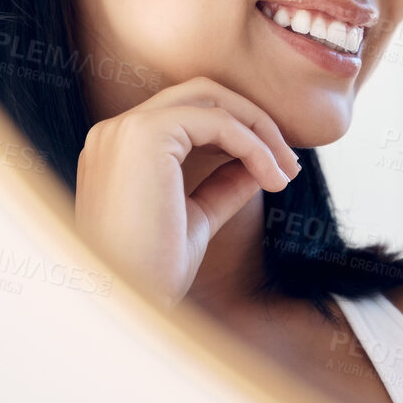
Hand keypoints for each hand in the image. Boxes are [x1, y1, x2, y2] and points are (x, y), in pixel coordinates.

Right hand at [74, 76, 300, 309]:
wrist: (125, 309)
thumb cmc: (151, 276)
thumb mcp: (195, 219)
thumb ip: (222, 185)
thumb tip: (260, 164)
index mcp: (117, 150)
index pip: (186, 114)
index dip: (236, 132)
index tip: (275, 167)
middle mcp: (114, 132)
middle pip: (198, 94)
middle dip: (251, 119)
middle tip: (288, 161)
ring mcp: (125, 129)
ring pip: (210, 100)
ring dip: (258, 129)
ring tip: (286, 170)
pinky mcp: (145, 135)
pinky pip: (218, 123)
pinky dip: (253, 145)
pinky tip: (272, 178)